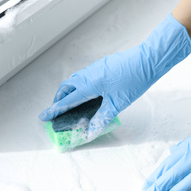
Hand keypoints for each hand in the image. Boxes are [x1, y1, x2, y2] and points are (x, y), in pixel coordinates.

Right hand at [39, 14, 190, 140]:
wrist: (148, 59)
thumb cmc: (134, 80)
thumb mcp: (117, 103)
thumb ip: (101, 118)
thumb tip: (90, 131)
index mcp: (89, 85)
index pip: (67, 101)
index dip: (55, 110)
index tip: (43, 116)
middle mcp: (88, 74)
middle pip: (66, 87)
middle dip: (59, 99)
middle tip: (57, 110)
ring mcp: (94, 68)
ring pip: (74, 80)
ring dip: (68, 91)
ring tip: (70, 102)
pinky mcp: (101, 65)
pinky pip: (83, 75)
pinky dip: (78, 85)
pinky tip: (87, 91)